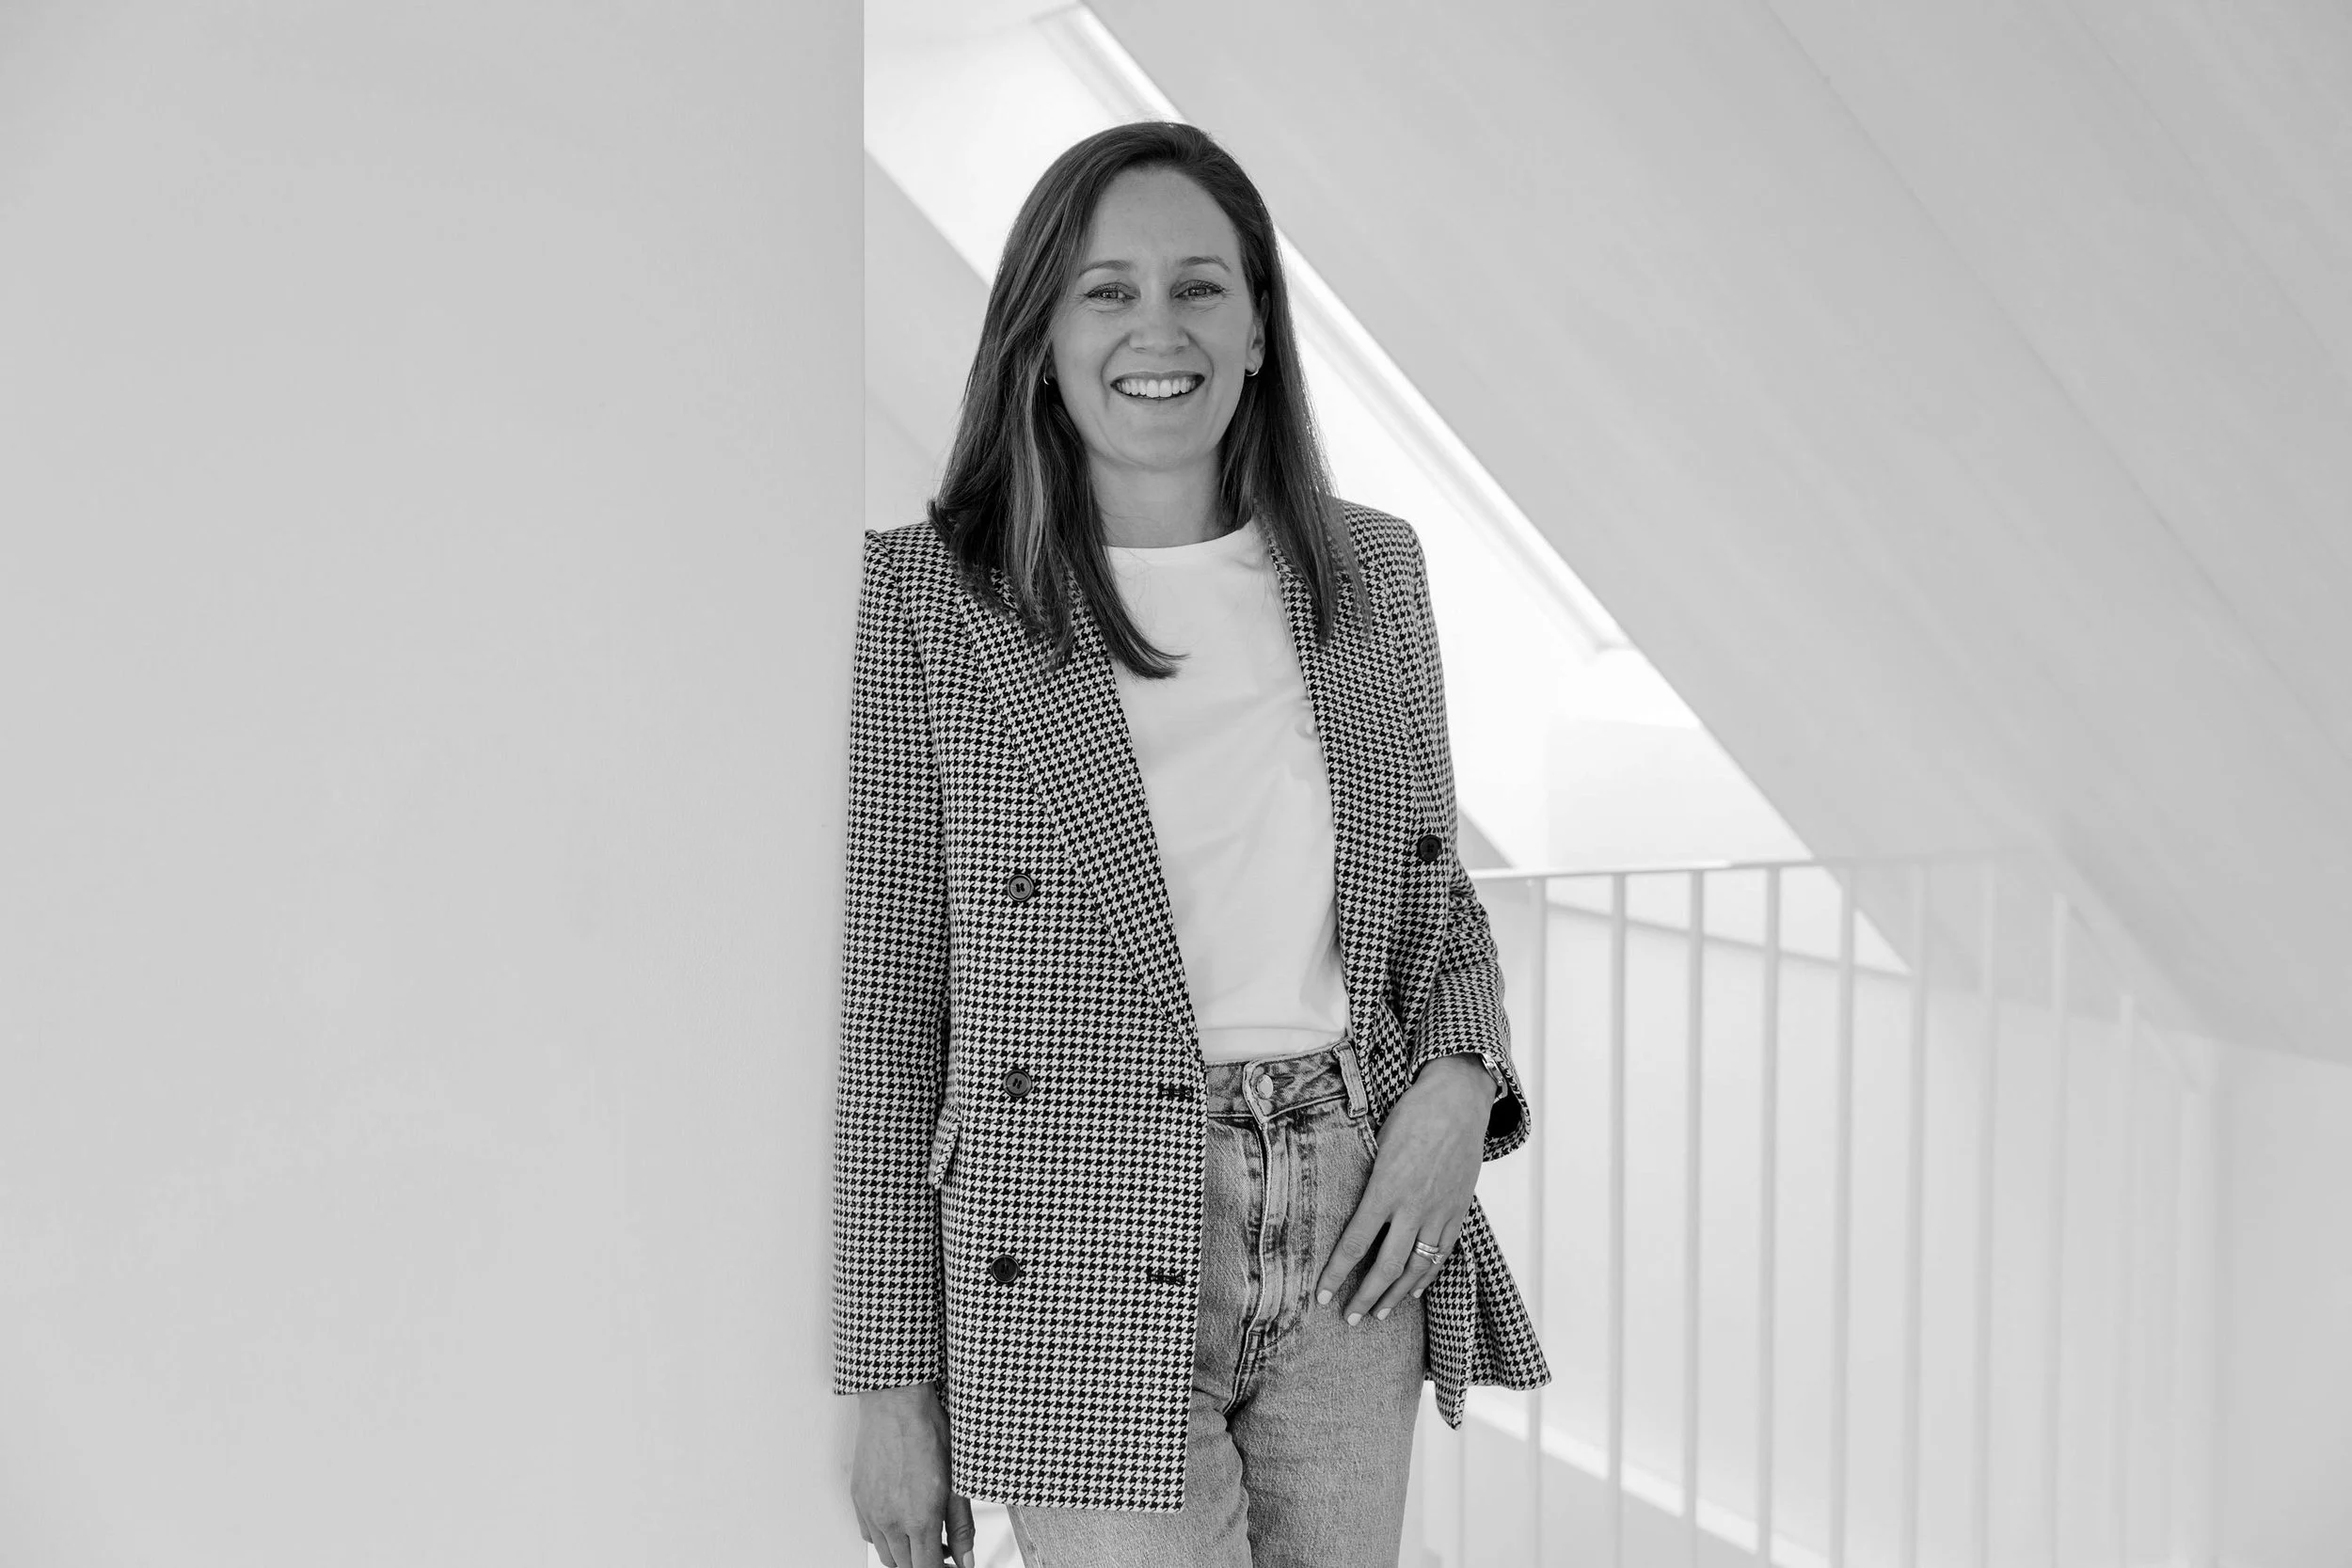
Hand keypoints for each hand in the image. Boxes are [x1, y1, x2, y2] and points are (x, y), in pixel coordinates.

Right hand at [852, 1383, 974, 1567]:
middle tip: (944, 1548)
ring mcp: (870, 1511)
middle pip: (905, 1566)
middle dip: (926, 1563)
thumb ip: (960, 1525)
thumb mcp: (957, 1480)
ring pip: (886, 1554)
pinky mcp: (858, 1498)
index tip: (953, 1566)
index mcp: (918, 1519)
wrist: (895, 1402)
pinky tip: (901, 1521)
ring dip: (905, 1554)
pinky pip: (869, 1534)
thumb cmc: (929, 1431)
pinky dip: (885, 1538)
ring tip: (925, 1535)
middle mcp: (889, 1520)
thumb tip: (966, 1558)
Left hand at [1316, 1053, 1492, 1322]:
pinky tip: (1414, 1289)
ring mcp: (1440, 1211)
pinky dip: (1428, 1275)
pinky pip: (1443, 1252)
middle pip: (1387, 1265)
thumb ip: (1368, 1181)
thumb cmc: (1412, 1115)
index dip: (1337, 1274)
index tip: (1322, 1296)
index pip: (1355, 1243)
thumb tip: (1350, 1207)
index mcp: (1386, 1188)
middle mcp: (1413, 1206)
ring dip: (1397, 1294)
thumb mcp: (1377, 1143)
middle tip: (1350, 1318)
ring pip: (1418, 1266)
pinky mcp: (1459, 1210)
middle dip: (1366, 1296)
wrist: (1459, 1100)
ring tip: (1380, 1313)